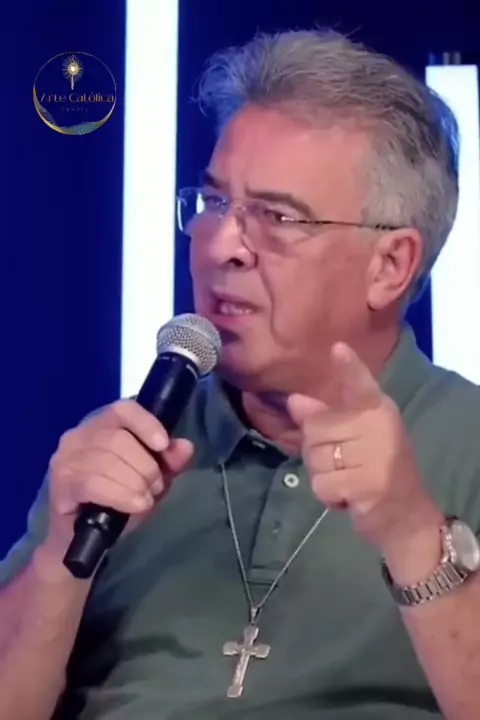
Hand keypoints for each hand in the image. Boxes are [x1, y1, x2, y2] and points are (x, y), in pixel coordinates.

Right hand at [44, 399, 193, 558]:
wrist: (83, 537)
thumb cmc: (117, 501)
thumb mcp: (150, 479)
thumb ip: (169, 462)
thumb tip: (185, 446)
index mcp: (101, 425)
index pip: (123, 409)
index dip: (146, 423)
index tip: (163, 445)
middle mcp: (78, 436)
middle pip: (117, 438)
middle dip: (145, 465)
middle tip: (156, 487)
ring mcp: (65, 459)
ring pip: (107, 461)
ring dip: (134, 482)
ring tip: (146, 499)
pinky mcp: (61, 485)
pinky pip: (93, 484)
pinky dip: (121, 495)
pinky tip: (136, 505)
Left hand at [288, 343, 443, 569]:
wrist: (407, 515)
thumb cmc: (376, 468)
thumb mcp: (354, 438)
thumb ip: (325, 418)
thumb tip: (294, 400)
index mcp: (378, 410)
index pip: (361, 385)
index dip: (349, 367)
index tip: (338, 349)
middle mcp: (379, 427)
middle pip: (315, 429)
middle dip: (316, 452)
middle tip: (342, 465)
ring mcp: (376, 456)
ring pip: (315, 458)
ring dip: (322, 476)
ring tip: (347, 480)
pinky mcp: (367, 484)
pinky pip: (321, 484)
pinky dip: (327, 496)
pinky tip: (347, 497)